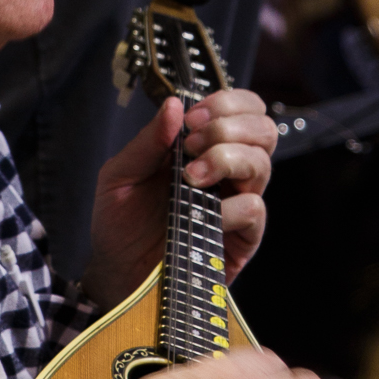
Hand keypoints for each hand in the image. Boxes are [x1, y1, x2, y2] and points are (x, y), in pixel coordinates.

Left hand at [82, 89, 277, 308]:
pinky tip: (203, 213)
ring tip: (190, 177)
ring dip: (227, 159)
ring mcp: (235, 204)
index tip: (193, 118)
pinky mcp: (241, 239)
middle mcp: (227, 173)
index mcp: (203, 149)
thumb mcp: (120, 174)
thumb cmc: (119, 225)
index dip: (228, 104)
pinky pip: (254, 209)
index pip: (243, 110)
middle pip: (264, 131)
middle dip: (230, 127)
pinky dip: (230, 205)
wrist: (115, 273)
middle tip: (193, 144)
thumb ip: (148, 140)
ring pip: (262, 164)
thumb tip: (175, 105)